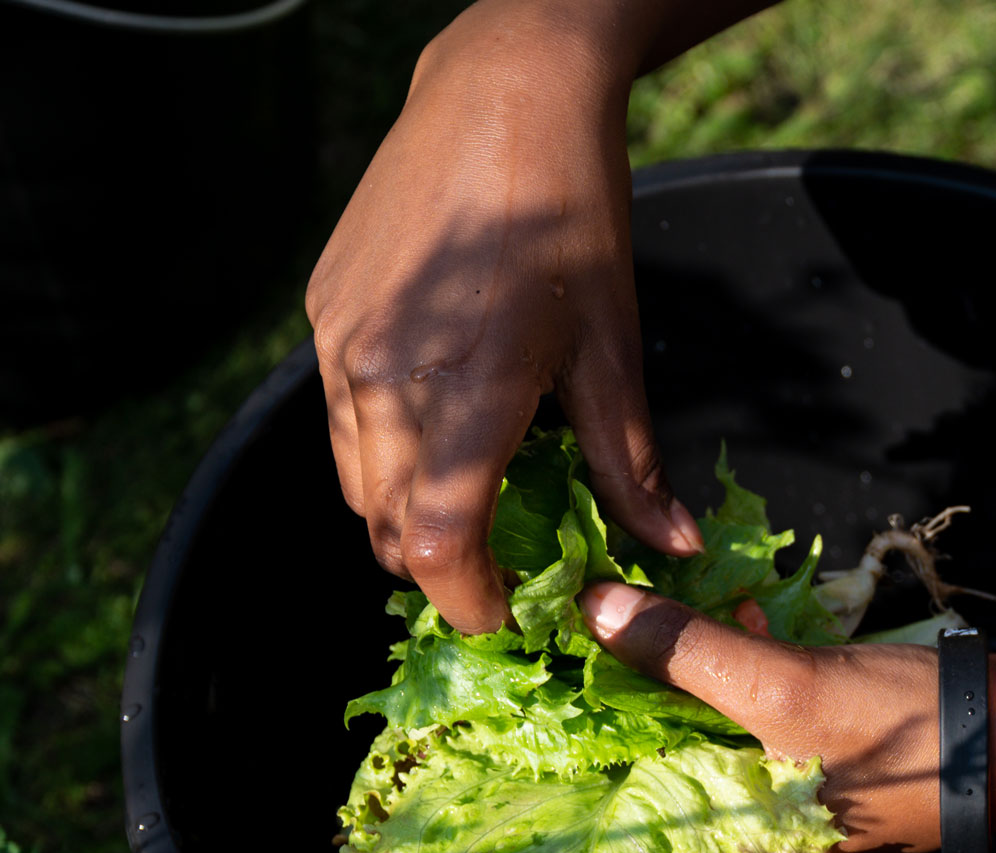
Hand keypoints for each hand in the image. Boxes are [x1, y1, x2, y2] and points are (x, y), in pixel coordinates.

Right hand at [308, 0, 702, 633]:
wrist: (498, 96)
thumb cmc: (570, 217)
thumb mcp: (613, 346)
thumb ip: (631, 463)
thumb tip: (670, 548)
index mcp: (466, 389)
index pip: (435, 539)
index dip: (466, 598)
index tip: (505, 614)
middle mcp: (384, 373)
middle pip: (385, 525)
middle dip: (438, 564)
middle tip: (499, 566)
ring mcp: (343, 341)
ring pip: (353, 478)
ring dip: (403, 513)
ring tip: (470, 504)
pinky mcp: (325, 312)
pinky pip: (340, 416)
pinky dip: (381, 450)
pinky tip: (440, 429)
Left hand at [581, 582, 942, 852]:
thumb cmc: (901, 728)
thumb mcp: (785, 685)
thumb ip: (686, 651)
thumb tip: (590, 607)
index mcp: (739, 848)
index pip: (631, 796)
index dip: (592, 726)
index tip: (556, 662)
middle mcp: (758, 846)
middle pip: (667, 764)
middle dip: (639, 695)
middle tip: (602, 623)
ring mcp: (794, 814)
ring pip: (713, 740)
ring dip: (692, 677)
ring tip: (668, 611)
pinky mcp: (824, 776)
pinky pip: (758, 731)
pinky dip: (745, 683)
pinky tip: (744, 628)